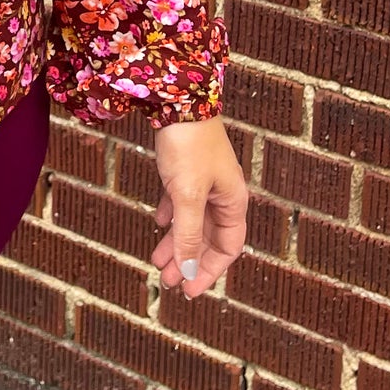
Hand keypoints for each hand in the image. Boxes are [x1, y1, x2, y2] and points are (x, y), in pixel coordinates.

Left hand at [150, 116, 247, 297]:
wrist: (178, 98)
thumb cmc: (188, 146)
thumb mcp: (187, 196)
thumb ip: (187, 234)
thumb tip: (186, 270)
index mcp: (232, 201)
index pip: (227, 248)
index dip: (208, 271)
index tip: (188, 291)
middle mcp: (222, 193)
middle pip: (208, 237)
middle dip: (187, 260)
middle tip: (166, 282)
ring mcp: (205, 180)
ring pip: (192, 221)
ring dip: (176, 242)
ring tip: (157, 262)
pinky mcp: (187, 167)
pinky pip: (181, 201)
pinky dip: (171, 216)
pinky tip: (159, 223)